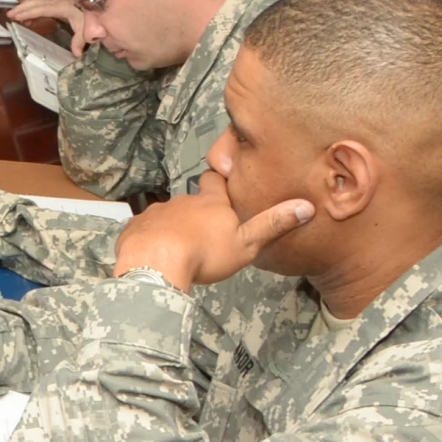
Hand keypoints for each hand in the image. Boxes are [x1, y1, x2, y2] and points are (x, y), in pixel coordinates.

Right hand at [10, 0, 87, 55]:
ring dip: (24, 5)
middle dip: (22, 8)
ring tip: (13, 13)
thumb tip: (76, 54)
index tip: (16, 15)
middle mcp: (58, 2)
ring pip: (37, 0)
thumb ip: (80, 41)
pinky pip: (40, 2)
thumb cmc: (91, 19)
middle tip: (9, 14)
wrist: (100, 8)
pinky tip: (26, 11)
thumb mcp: (86, 30)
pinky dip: (30, 5)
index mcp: (63, 8)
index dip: (28, 12)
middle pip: (36, 2)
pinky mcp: (57, 3)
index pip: (42, 9)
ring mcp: (57, 1)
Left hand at [112, 166, 313, 291]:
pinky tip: (155, 252)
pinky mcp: (135, 228)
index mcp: (210, 203)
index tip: (223, 180)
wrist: (156, 263)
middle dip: (197, 211)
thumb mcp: (247, 242)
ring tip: (180, 244)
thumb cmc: (204, 254)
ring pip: (167, 215)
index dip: (219, 179)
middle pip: (191, 201)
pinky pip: (145, 229)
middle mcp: (181, 201)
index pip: (215, 180)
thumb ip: (273, 224)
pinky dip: (150, 237)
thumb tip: (306, 206)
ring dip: (173, 226)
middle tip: (205, 228)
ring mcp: (156, 213)